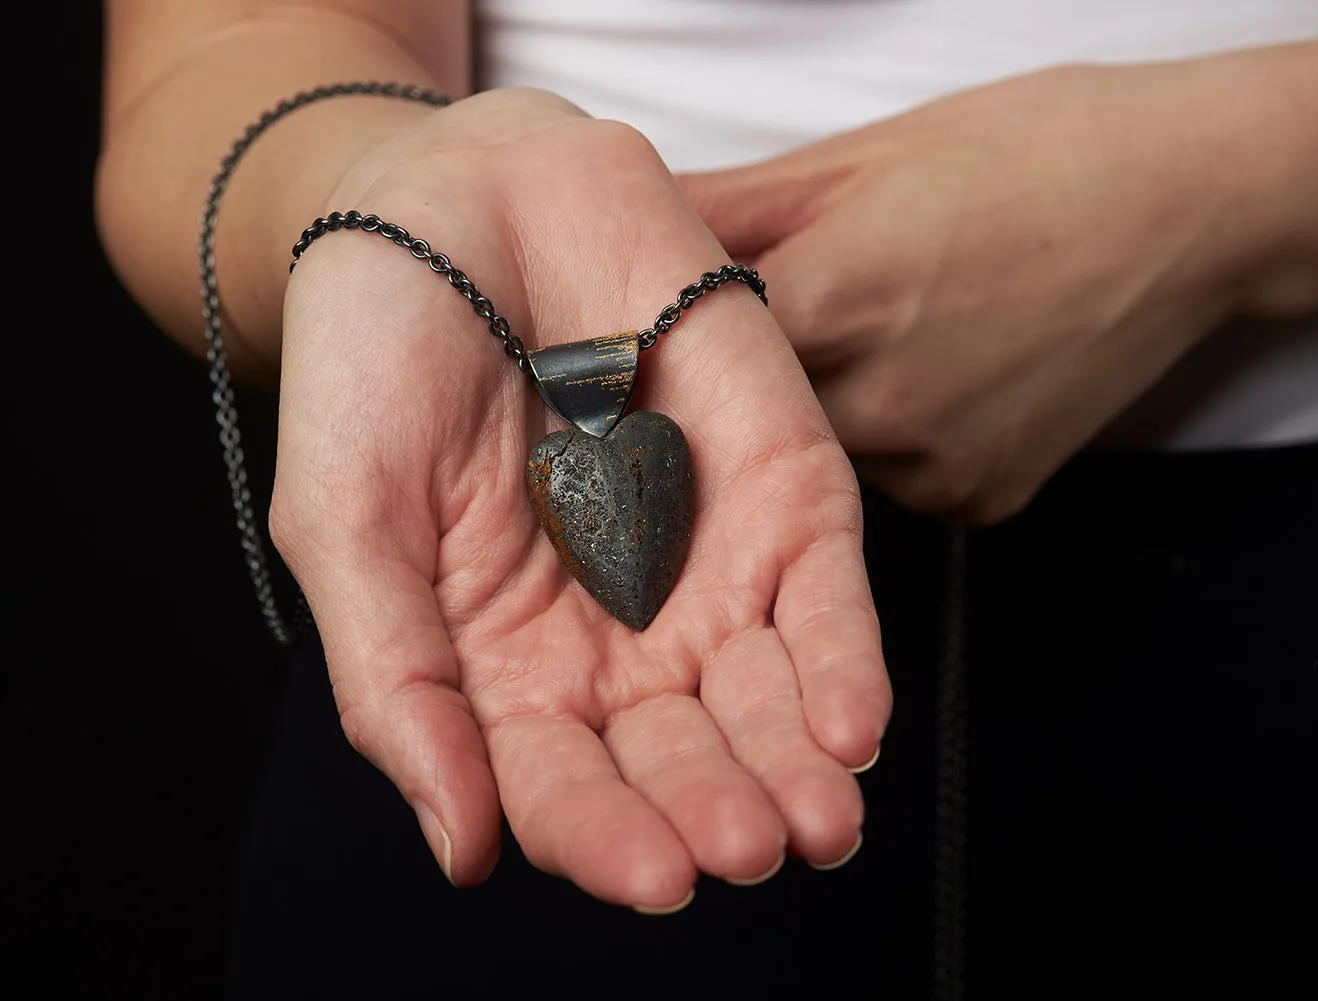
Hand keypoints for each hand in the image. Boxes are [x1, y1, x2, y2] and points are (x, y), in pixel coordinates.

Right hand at [271, 89, 888, 906]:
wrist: (460, 198)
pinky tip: (852, 728)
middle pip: (679, 755)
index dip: (604, 834)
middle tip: (743, 852)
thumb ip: (399, 684)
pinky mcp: (782, 487)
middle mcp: (617, 635)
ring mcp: (706, 562)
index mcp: (507, 666)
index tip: (650, 875)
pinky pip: (824, 589)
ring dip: (795, 764)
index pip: (564, 784)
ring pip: (766, 694)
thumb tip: (461, 849)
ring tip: (816, 824)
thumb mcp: (347, 526)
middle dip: (715, 809)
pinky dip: (844, 658)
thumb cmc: (378, 361)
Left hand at [679, 63, 1272, 521]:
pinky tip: (945, 372)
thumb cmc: (1036, 151)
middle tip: (804, 307)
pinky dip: (900, 440)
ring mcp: (935, 465)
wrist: (1197, 202)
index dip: (677, 328)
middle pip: (756, 413)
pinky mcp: (983, 500)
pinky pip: (898, 484)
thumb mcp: (865, 153)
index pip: (690, 347)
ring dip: (830, 408)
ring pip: (824, 454)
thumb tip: (629, 217)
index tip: (677, 310)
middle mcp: (875, 404)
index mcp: (829, 300)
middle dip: (755, 374)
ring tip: (892, 328)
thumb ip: (731, 202)